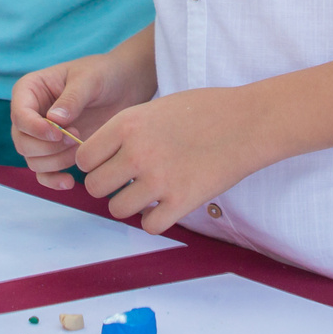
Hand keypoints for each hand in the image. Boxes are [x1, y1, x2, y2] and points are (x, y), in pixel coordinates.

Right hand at [10, 54, 156, 187]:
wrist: (125, 88)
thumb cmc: (104, 74)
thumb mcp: (89, 79)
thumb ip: (72, 98)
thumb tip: (53, 119)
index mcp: (30, 90)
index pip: (19, 114)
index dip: (34, 128)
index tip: (58, 133)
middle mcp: (30, 114)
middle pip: (22, 142)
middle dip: (48, 146)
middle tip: (75, 138)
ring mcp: (42, 136)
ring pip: (33, 160)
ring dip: (56, 161)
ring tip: (81, 146)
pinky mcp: (56, 152)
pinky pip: (44, 173)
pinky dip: (53, 180)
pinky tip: (70, 181)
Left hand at [58, 86, 265, 233]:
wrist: (248, 122)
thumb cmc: (204, 110)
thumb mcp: (156, 108)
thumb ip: (126, 131)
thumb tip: (102, 157)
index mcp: (127, 124)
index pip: (84, 158)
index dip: (94, 163)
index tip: (108, 163)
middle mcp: (137, 153)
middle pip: (95, 187)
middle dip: (108, 186)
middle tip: (127, 180)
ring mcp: (159, 180)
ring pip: (117, 209)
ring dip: (129, 204)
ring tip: (147, 193)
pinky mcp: (182, 202)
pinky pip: (149, 226)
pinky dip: (154, 220)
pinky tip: (165, 206)